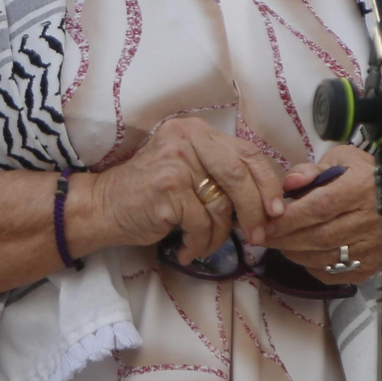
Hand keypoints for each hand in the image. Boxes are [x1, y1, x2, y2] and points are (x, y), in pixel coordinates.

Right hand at [78, 118, 287, 263]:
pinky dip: (199, 244)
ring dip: (219, 235)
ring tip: (205, 244)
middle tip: (259, 235)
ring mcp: (176, 162)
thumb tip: (269, 200)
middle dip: (254, 210)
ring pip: (221, 205)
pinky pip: (202, 224)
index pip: (247, 153)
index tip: (277, 209)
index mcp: (197, 131)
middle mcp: (187, 138)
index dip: (267, 183)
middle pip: (239, 176)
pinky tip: (187, 249)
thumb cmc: (152, 193)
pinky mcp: (168, 188)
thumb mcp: (189, 169)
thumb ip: (222, 173)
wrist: (104, 206)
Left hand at [263, 144, 380, 283]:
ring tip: (280, 244)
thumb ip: (312, 169)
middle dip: (286, 238)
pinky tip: (303, 254)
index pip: (320, 206)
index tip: (268, 221)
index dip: (291, 217)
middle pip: (320, 236)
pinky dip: (313, 266)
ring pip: (325, 257)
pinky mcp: (370, 266)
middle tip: (265, 236)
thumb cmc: (366, 179)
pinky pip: (335, 272)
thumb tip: (290, 183)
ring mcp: (372, 247)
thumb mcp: (342, 161)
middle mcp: (369, 220)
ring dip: (296, 253)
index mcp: (361, 188)